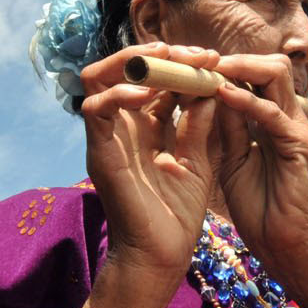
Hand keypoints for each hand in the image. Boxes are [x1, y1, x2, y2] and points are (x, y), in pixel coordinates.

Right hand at [80, 43, 221, 279]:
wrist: (162, 255)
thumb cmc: (178, 213)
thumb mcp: (197, 158)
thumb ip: (200, 123)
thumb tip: (213, 85)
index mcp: (146, 125)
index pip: (155, 76)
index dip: (181, 61)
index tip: (213, 58)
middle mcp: (123, 125)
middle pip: (122, 67)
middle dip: (157, 53)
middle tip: (191, 52)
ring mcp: (107, 137)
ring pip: (97, 77)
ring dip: (130, 62)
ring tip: (165, 61)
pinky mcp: (99, 153)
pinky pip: (94, 109)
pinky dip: (118, 93)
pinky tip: (149, 94)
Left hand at [206, 51, 307, 295]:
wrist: (285, 245)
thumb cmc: (259, 207)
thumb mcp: (233, 159)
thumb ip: (227, 128)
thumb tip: (207, 96)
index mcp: (273, 119)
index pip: (254, 75)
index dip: (225, 66)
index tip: (191, 65)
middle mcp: (287, 117)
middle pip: (267, 65)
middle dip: (233, 59)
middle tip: (198, 61)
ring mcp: (296, 128)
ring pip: (275, 75)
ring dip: (239, 68)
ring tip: (207, 69)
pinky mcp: (299, 145)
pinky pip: (271, 113)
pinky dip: (246, 100)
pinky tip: (221, 94)